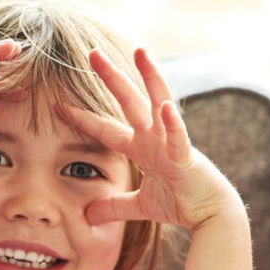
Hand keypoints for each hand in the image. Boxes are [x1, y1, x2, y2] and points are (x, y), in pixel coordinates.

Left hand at [61, 48, 242, 231]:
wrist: (211, 215)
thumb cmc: (181, 204)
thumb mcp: (140, 206)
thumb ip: (115, 206)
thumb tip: (87, 216)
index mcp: (143, 148)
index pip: (107, 129)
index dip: (83, 119)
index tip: (58, 107)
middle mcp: (155, 138)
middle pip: (130, 102)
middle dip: (112, 77)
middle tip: (93, 53)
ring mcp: (172, 144)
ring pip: (159, 104)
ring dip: (150, 78)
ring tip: (141, 52)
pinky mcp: (186, 158)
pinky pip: (179, 138)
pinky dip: (173, 124)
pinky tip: (164, 108)